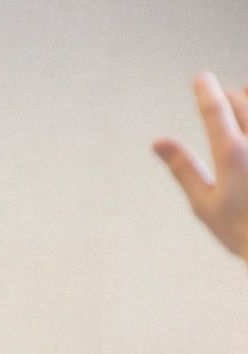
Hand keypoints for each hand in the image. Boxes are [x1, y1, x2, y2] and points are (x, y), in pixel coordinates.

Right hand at [154, 72, 247, 260]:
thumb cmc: (242, 231)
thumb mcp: (204, 204)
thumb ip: (182, 168)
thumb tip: (158, 142)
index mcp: (232, 155)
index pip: (215, 109)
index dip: (205, 90)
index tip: (200, 78)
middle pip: (241, 99)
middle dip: (230, 97)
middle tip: (224, 101)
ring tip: (244, 104)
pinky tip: (247, 124)